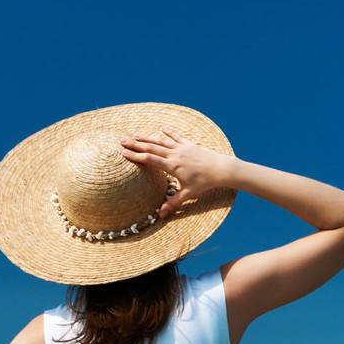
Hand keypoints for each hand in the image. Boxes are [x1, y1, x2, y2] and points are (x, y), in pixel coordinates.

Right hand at [120, 128, 234, 218]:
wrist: (221, 169)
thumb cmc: (204, 183)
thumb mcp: (187, 194)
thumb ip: (173, 203)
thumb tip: (160, 214)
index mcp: (172, 166)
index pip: (149, 159)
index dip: (135, 156)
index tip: (124, 153)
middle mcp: (175, 154)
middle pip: (151, 147)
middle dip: (135, 144)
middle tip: (122, 140)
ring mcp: (182, 148)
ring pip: (161, 141)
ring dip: (147, 137)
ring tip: (135, 134)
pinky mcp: (190, 144)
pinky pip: (177, 137)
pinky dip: (169, 133)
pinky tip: (162, 128)